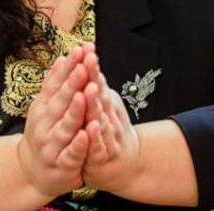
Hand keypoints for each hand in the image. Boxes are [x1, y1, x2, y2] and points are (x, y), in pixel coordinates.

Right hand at [17, 46, 90, 196]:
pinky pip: (71, 153)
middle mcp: (44, 123)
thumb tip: (62, 58)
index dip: (68, 67)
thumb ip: (55, 84)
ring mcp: (52, 144)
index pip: (56, 82)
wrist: (32, 171)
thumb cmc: (45, 133)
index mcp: (43, 106)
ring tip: (85, 94)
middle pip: (60, 100)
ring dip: (76, 110)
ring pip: (65, 125)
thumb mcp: (46, 107)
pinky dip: (79, 143)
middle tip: (84, 65)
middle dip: (73, 83)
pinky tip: (86, 134)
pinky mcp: (62, 164)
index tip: (79, 50)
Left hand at [81, 51, 141, 192]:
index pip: (96, 79)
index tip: (86, 47)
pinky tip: (93, 126)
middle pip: (99, 93)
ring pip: (100, 116)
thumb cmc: (110, 128)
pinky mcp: (102, 155)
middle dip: (93, 76)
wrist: (127, 165)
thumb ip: (95, 81)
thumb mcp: (104, 101)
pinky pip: (98, 144)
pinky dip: (95, 136)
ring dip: (95, 102)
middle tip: (87, 60)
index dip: (91, 64)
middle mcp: (108, 114)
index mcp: (104, 101)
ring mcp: (107, 134)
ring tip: (89, 89)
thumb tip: (87, 53)